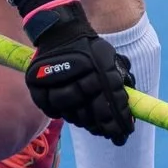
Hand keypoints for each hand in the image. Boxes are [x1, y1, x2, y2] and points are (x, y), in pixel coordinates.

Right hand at [23, 2, 134, 143]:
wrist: (60, 32)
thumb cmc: (89, 48)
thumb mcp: (110, 58)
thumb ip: (119, 81)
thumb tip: (129, 110)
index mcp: (98, 69)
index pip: (110, 104)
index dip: (118, 123)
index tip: (124, 135)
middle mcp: (77, 76)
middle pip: (90, 115)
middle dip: (102, 127)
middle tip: (109, 133)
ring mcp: (54, 83)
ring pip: (71, 115)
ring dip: (82, 120)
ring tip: (90, 121)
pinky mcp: (38, 87)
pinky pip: (53, 111)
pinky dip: (62, 113)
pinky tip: (71, 110)